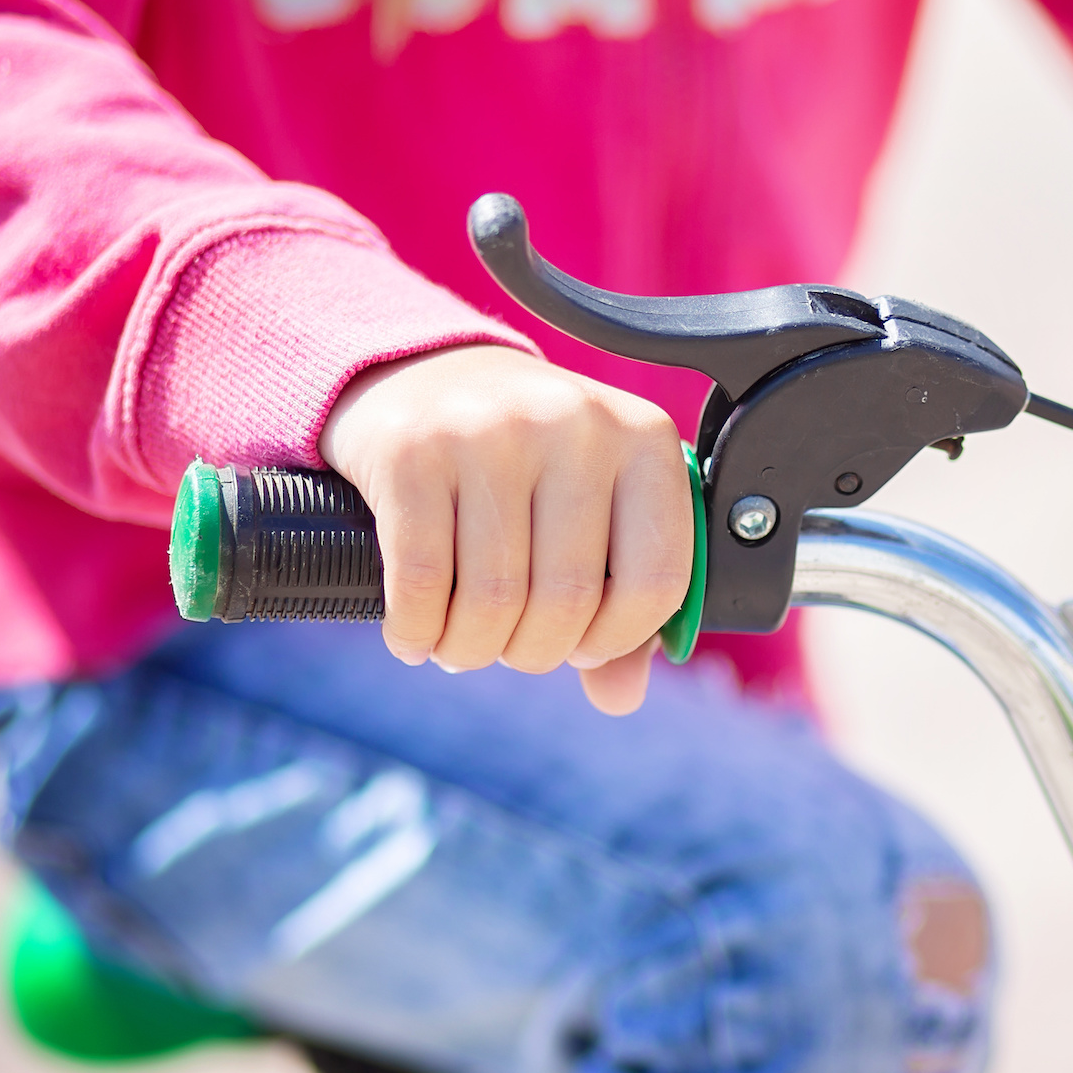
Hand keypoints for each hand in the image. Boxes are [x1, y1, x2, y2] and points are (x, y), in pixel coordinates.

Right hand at [317, 344, 692, 715]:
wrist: (425, 375)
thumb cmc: (529, 465)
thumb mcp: (592, 512)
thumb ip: (620, 605)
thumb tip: (621, 697)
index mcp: (644, 441)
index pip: (659, 581)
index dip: (617, 639)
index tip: (583, 648)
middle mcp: (575, 424)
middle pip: (568, 600)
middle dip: (532, 652)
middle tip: (507, 648)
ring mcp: (492, 431)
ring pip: (494, 600)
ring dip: (471, 648)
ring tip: (461, 643)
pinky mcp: (413, 450)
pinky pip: (423, 582)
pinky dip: (417, 630)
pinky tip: (414, 635)